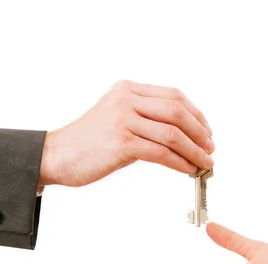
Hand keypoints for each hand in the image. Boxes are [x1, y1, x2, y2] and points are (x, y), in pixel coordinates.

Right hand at [39, 80, 214, 186]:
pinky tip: (188, 169)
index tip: (206, 130)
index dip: (196, 114)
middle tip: (210, 148)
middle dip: (200, 132)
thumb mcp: (118, 119)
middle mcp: (126, 100)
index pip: (173, 96)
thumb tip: (180, 136)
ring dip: (194, 150)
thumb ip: (145, 120)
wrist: (57, 156)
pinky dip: (180, 162)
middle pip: (177, 111)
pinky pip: (161, 152)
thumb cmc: (88, 142)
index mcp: (127, 90)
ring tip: (204, 162)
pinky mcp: (121, 142)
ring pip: (172, 133)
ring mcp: (123, 119)